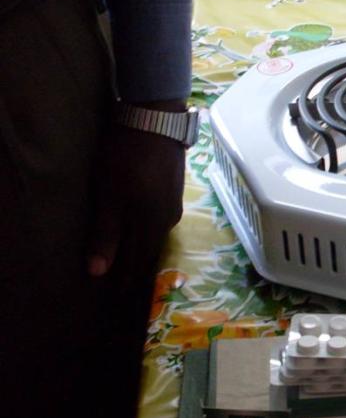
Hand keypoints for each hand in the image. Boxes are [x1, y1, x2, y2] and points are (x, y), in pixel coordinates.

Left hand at [87, 102, 186, 281]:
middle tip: (122, 284)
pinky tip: (140, 228)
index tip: (116, 298)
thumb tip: (98, 272)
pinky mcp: (174, 191)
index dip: (125, 280)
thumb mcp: (110, 196)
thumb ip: (105, 234)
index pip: (137, 262)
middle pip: (149, 251)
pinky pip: (159, 221)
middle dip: (134, 269)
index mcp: (152, 225)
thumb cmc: (126, 158)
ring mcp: (174, 205)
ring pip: (155, 236)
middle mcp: (167, 220)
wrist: (156, 119)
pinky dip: (147, 230)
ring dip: (141, 248)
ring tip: (129, 258)